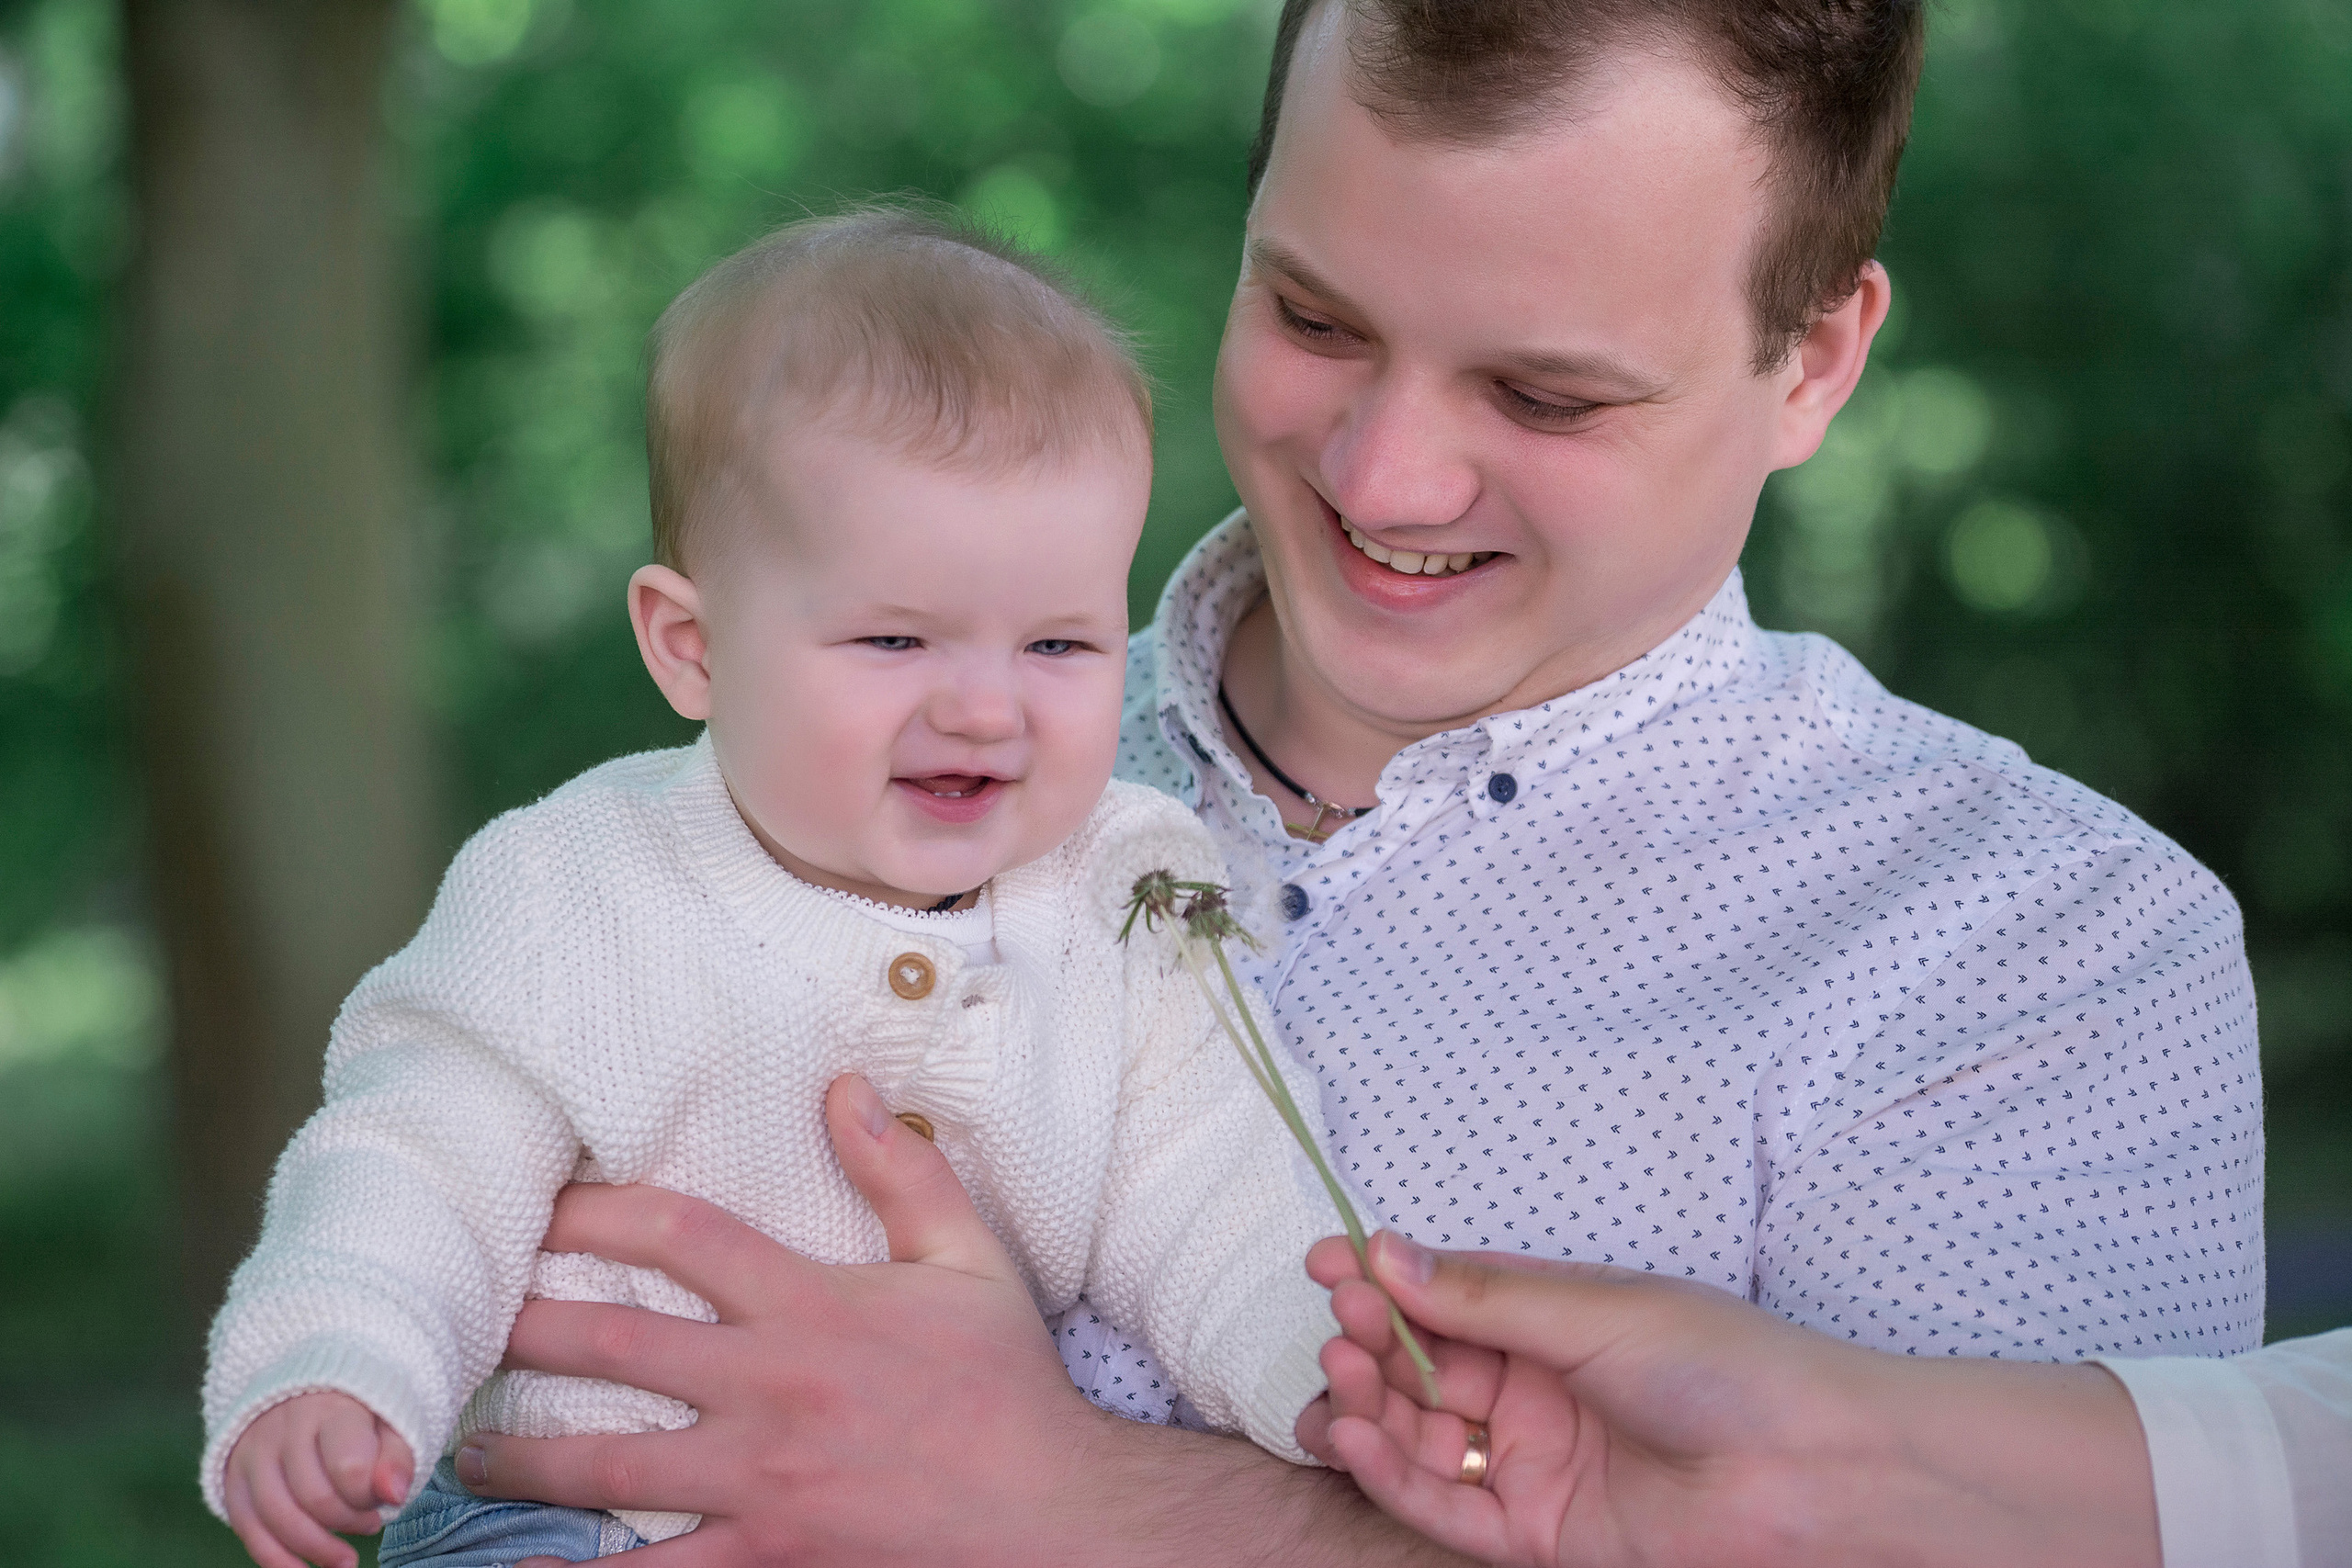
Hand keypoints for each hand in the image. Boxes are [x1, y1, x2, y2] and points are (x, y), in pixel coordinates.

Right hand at [222, 1390, 413, 1567]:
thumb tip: (394, 1494)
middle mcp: (284, 1429)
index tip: (386, 1500)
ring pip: (277, 1517)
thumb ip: (397, 1457)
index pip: (348, 1467)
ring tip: (346, 1560)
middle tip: (372, 1523)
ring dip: (316, 1549)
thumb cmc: (357, 1415)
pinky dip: (276, 1560)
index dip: (369, 1496)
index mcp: (330, 1409)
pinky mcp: (232, 1478)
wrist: (304, 1392)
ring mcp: (252, 1454)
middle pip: (313, 1497)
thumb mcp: (390, 1423)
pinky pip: (248, 1529)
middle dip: (348, 1522)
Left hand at [458, 1073, 1110, 1565]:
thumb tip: (842, 1087)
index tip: (541, 1207)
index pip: (679, 1235)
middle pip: (610, 1346)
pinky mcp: (765, 1558)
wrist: (1053, 1519)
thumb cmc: (1009, 1386)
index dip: (595, 1211)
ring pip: (606, 1469)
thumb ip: (903, 1172)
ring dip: (522, 1459)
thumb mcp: (972, 1261)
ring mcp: (758, 1483)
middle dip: (523, 1328)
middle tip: (466, 1320)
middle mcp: (769, 1390)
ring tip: (466, 1450)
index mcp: (812, 1306)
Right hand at [1302, 1232, 2158, 1567]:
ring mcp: (1530, 1462)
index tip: (1325, 1263)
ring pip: (1418, 1438)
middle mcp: (1529, 1391)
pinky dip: (1392, 1476)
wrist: (1814, 1468)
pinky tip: (1357, 1439)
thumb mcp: (1594, 1312)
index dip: (1380, 1283)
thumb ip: (1483, 1297)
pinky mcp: (1536, 1533)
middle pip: (1417, 1371)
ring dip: (1367, 1410)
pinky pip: (1443, 1507)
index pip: (1438, 1299)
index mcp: (1548, 1323)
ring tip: (1341, 1383)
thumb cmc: (1724, 1365)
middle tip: (1339, 1330)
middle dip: (1367, 1349)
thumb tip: (1384, 1251)